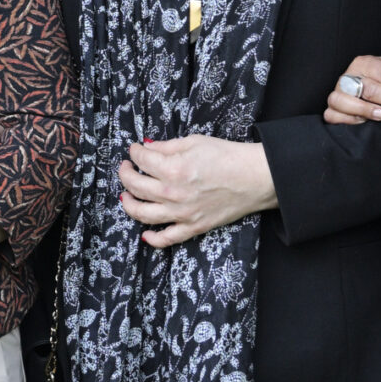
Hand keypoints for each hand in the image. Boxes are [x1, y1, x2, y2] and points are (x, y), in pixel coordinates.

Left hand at [117, 135, 277, 246]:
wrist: (255, 177)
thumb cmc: (228, 156)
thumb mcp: (194, 142)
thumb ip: (166, 146)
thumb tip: (146, 148)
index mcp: (173, 169)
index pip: (142, 160)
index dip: (134, 152)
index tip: (135, 150)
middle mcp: (173, 193)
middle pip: (135, 186)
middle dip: (125, 174)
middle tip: (126, 168)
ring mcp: (182, 214)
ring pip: (142, 214)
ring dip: (128, 204)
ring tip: (126, 195)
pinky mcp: (193, 227)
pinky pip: (167, 239)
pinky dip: (152, 239)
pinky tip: (145, 233)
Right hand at [324, 54, 380, 123]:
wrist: (363, 89)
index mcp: (365, 63)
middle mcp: (348, 76)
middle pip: (370, 88)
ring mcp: (337, 93)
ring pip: (345, 99)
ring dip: (365, 108)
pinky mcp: (331, 110)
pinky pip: (332, 115)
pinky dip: (347, 118)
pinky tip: (363, 122)